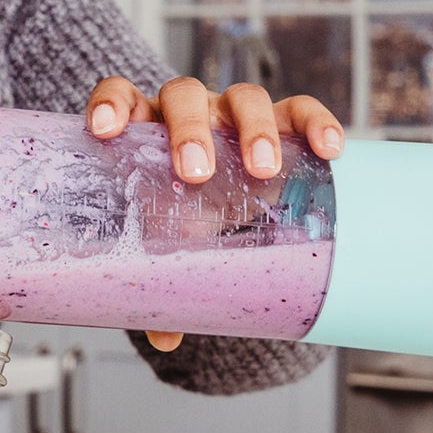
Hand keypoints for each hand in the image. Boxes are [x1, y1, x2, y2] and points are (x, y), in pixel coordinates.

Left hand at [83, 74, 344, 351]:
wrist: (222, 209)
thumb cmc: (182, 216)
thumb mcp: (167, 247)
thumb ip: (157, 283)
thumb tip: (163, 335)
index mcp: (146, 132)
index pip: (121, 97)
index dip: (110, 105)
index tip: (104, 129)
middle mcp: (188, 113)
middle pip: (185, 97)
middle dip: (189, 131)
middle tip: (197, 173)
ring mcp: (234, 113)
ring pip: (243, 99)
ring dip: (253, 129)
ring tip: (262, 169)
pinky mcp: (282, 120)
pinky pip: (300, 109)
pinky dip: (315, 123)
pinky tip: (328, 148)